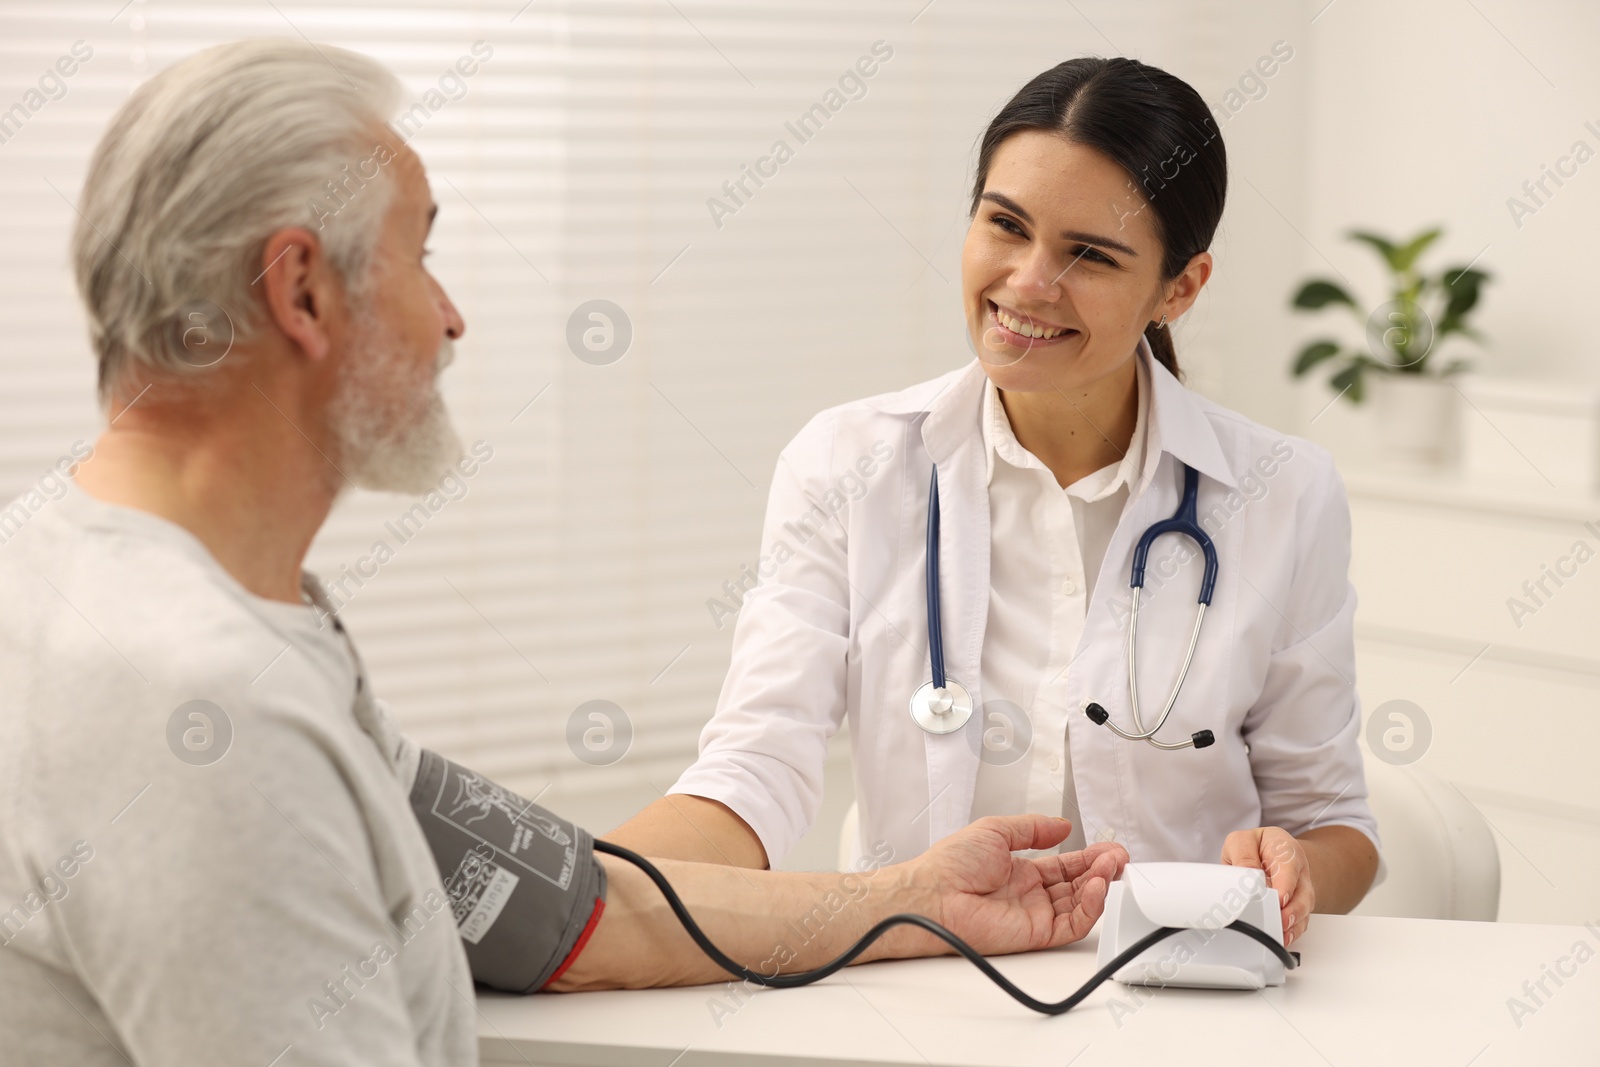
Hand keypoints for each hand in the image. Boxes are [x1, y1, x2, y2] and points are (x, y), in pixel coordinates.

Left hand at [904, 815, 1127, 957]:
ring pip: (1080, 905)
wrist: (933, 894)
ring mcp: (1034, 915)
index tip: (1109, 848)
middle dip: (1101, 870)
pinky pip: (1072, 925)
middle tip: (1119, 858)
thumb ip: (1032, 828)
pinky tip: (1095, 887)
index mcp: (1020, 871)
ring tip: (1111, 867)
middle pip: (1077, 885)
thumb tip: (1062, 825)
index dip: (1089, 857)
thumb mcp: (996, 830)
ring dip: (1100, 886)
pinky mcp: (1036, 934)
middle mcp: (1030, 895)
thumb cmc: (951, 864)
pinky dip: (1089, 908)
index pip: (1065, 865)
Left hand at [1220, 826, 1312, 946]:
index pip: (1289, 865)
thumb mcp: (1241, 841)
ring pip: (1304, 908)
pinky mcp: (1297, 904)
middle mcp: (1297, 870)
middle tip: (1281, 920)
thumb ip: (1244, 855)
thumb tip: (1246, 875)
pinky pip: (1300, 920)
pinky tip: (1284, 938)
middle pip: (1302, 892)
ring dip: (1294, 923)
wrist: (1265, 850)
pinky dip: (1293, 931)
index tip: (1280, 897)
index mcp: (1285, 849)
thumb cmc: (1254, 846)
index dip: (1286, 883)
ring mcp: (1300, 889)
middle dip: (1293, 909)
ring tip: (1281, 932)